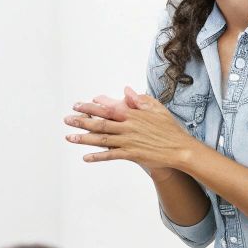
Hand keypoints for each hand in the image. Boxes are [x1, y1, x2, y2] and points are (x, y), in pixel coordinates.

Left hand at [66, 87, 195, 178]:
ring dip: (85, 139)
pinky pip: (111, 155)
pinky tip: (86, 157)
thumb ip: (140, 100)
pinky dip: (98, 156)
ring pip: (103, 139)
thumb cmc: (169, 128)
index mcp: (133, 114)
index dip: (91, 107)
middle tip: (67, 120)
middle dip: (82, 121)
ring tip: (69, 137)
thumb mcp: (157, 109)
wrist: (180, 149)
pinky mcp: (132, 154)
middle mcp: (128, 127)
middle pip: (101, 123)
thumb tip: (126, 90)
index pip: (107, 109)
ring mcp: (129, 141)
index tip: (77, 105)